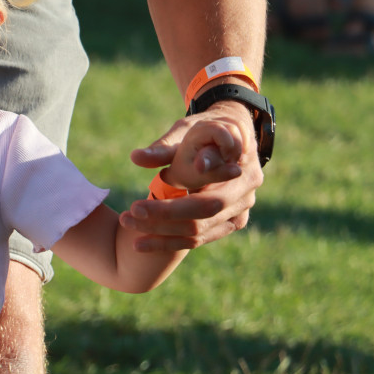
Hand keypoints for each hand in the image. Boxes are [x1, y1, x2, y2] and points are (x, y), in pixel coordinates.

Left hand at [120, 100, 263, 250]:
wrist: (229, 136)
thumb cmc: (206, 131)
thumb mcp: (186, 131)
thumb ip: (164, 147)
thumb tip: (135, 157)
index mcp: (241, 171)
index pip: (205, 199)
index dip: (171, 207)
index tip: (136, 206)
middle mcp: (245, 196)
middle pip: (202, 218)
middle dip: (161, 221)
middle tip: (128, 215)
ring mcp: (240, 212)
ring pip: (198, 233)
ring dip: (160, 235)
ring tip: (128, 225)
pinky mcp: (228, 223)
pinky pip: (199, 238)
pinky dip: (169, 241)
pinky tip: (140, 242)